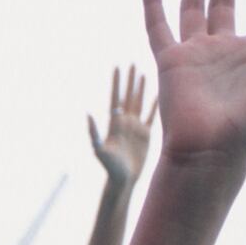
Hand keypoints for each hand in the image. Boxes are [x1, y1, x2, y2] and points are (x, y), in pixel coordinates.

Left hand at [87, 65, 156, 187]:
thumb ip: (93, 132)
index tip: (118, 66)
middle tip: (131, 64)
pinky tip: (158, 95)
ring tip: (143, 73)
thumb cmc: (110, 168)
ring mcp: (135, 128)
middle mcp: (125, 122)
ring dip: (141, 89)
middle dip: (129, 81)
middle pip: (128, 96)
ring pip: (139, 103)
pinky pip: (151, 116)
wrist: (123, 180)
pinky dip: (155, 105)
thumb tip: (87, 113)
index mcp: (114, 123)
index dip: (117, 82)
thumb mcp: (100, 150)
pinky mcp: (145, 135)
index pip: (116, 97)